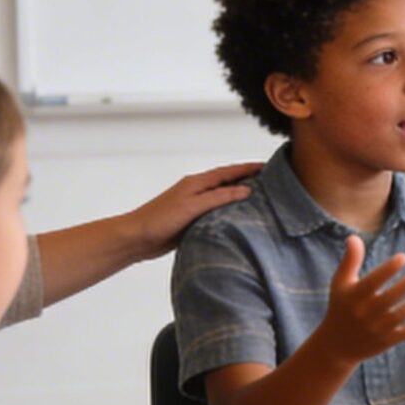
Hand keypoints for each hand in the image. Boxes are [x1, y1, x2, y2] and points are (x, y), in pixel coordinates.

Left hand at [119, 163, 263, 259]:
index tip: (266, 166)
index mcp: (196, 183)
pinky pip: (216, 212)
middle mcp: (196, 191)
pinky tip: (237, 218)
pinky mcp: (192, 220)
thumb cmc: (158, 220)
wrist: (136, 238)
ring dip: (238, 196)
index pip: (228, 172)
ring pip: (221, 197)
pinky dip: (229, 211)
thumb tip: (245, 190)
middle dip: (246, 179)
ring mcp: (194, 206)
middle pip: (226, 182)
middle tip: (268, 181)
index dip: (247, 168)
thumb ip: (218, 197)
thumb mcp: (192, 206)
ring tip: (259, 199)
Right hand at [311, 235, 404, 364]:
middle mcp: (365, 314)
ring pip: (401, 314)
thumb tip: (354, 237)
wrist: (337, 345)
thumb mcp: (340, 284)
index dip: (387, 270)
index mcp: (353, 297)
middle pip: (390, 297)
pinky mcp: (386, 342)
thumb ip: (350, 261)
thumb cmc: (341, 307)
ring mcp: (376, 329)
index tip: (403, 257)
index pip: (372, 282)